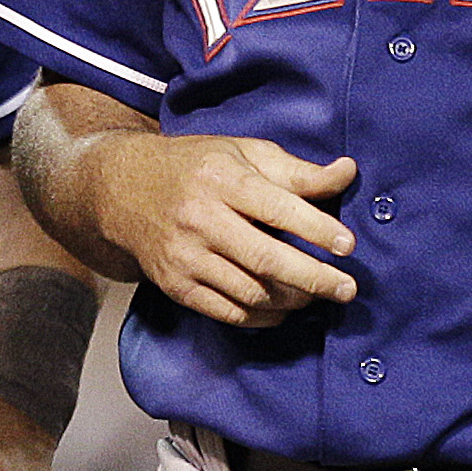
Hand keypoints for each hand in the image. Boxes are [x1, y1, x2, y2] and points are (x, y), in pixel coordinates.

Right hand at [79, 130, 356, 324]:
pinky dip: (262, 317)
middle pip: (266, 258)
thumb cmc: (196, 167)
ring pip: (250, 291)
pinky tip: (283, 310)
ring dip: (292, 300)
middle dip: (313, 278)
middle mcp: (200, 219)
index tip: (348, 245)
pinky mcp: (175, 285)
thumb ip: (297, 171)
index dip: (316, 228)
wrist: (123, 190)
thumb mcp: (244, 153)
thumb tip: (348, 173)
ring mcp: (185, 256)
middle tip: (347, 289)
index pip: (277, 207)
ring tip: (317, 295)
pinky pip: (227, 312)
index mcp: (221, 178)